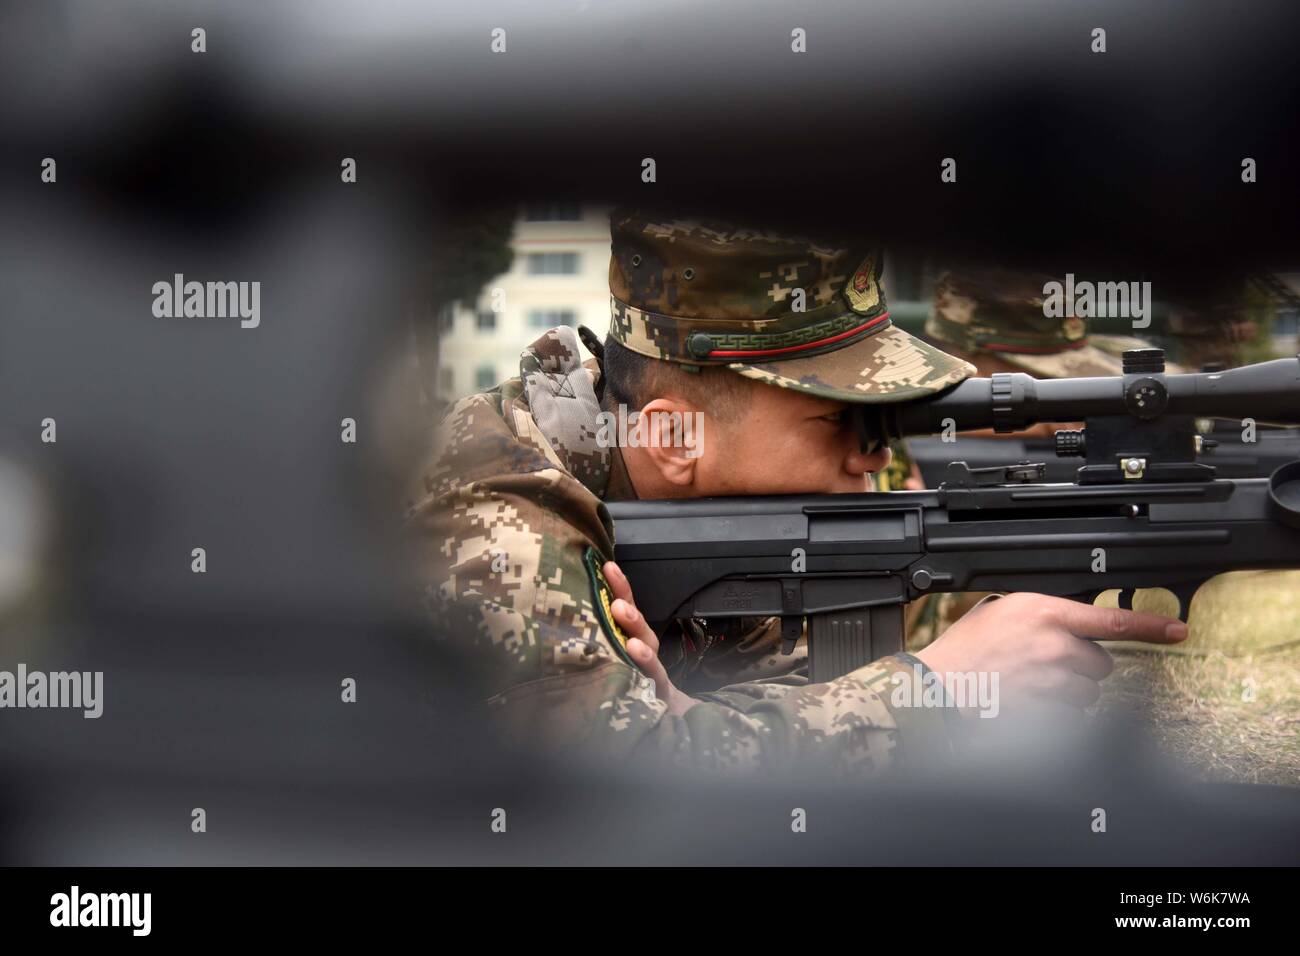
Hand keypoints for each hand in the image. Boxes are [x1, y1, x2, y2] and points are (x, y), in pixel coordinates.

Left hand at [603, 561, 696, 716]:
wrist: (660, 709)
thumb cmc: (630, 675)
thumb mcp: (614, 651)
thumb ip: (600, 630)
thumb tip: (568, 605)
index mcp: (631, 634)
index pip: (627, 606)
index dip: (620, 587)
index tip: (609, 567)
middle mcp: (642, 647)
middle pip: (639, 626)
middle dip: (631, 613)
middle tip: (618, 604)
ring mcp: (650, 669)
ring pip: (647, 651)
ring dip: (640, 643)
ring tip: (630, 639)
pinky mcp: (654, 690)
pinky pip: (653, 678)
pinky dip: (646, 668)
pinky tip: (636, 659)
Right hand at [913, 592, 1186, 717]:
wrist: (939, 687)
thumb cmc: (964, 650)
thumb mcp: (1000, 612)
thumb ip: (1041, 614)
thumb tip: (1072, 623)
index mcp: (1043, 612)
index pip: (1111, 620)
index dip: (1151, 625)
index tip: (1178, 630)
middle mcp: (1054, 645)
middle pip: (1101, 663)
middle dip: (1081, 668)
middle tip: (1046, 667)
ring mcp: (1053, 682)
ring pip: (1088, 694)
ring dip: (1069, 694)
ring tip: (1031, 687)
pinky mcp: (1049, 713)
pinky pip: (1073, 718)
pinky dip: (1056, 715)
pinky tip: (1029, 706)